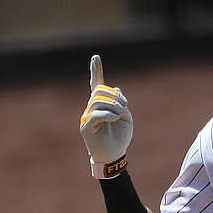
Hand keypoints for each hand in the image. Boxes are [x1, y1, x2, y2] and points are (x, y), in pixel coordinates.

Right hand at [79, 55, 132, 178]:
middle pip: (99, 92)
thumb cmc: (120, 136)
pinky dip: (107, 114)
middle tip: (124, 107)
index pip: (96, 84)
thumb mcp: (126, 117)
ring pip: (97, 102)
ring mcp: (87, 117)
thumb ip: (122, 103)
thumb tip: (116, 89)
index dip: (96, 71)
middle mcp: (91, 108)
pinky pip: (95, 114)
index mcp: (102, 104)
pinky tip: (115, 118)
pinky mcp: (85, 127)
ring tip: (120, 115)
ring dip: (113, 106)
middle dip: (114, 96)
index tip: (95, 57)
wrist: (115, 154)